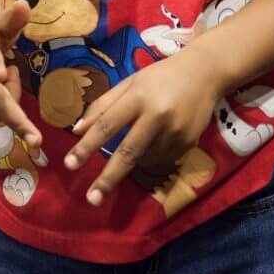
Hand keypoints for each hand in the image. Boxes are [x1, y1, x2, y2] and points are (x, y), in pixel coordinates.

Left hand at [64, 47, 219, 204]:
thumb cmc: (159, 76)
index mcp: (138, 97)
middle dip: (108, 178)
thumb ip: (103, 104)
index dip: (86, 146)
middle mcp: (157, 116)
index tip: (69, 164)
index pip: (107, 125)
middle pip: (128, 153)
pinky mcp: (188, 144)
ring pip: (144, 159)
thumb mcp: (129, 83)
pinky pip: (162, 160)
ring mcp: (175, 132)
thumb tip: (77, 130)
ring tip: (144, 134)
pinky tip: (158, 136)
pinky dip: (152, 155)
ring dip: (134, 159)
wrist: (204, 73)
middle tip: (91, 199)